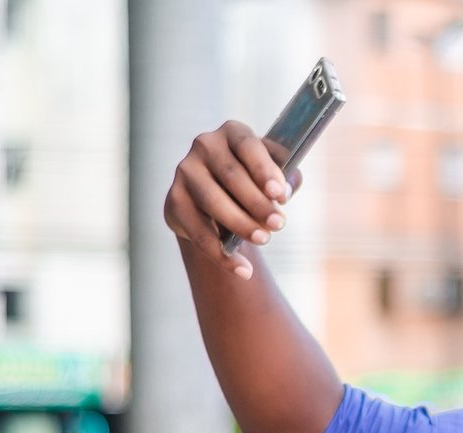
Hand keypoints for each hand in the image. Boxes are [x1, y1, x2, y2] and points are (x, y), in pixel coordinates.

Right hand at [164, 120, 303, 280]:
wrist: (217, 203)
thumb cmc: (253, 183)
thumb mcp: (273, 175)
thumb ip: (287, 177)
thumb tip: (288, 186)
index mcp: (232, 133)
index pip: (248, 145)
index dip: (264, 169)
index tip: (280, 194)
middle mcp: (204, 146)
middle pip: (232, 176)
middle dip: (258, 203)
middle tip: (279, 224)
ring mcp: (185, 172)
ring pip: (213, 201)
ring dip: (240, 224)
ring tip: (263, 239)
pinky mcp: (175, 201)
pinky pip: (198, 231)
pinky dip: (221, 254)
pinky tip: (243, 269)